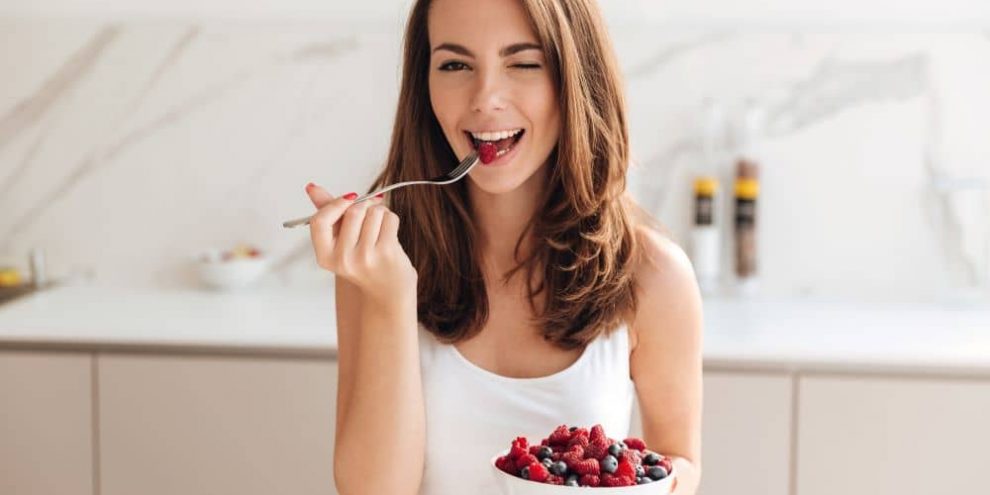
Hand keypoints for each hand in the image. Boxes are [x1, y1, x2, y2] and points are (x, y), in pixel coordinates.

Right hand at [304, 183, 417, 305]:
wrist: (387, 292)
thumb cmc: (363, 263)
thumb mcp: (340, 241)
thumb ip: (326, 212)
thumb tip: (312, 187)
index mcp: (325, 257)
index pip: (319, 221)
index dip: (335, 204)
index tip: (349, 198)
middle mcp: (343, 259)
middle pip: (353, 211)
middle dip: (365, 206)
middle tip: (370, 213)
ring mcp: (365, 257)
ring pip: (373, 212)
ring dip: (380, 212)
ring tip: (379, 228)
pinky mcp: (386, 253)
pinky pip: (389, 218)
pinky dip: (390, 220)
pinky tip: (389, 233)